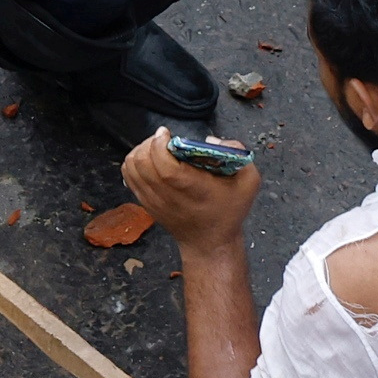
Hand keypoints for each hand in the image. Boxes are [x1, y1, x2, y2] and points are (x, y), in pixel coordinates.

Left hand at [117, 126, 261, 247]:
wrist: (210, 243)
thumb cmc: (228, 212)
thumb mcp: (248, 181)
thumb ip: (237, 152)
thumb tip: (210, 141)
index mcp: (191, 187)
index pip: (162, 163)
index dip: (159, 144)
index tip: (167, 134)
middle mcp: (167, 194)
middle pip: (142, 161)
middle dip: (150, 143)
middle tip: (163, 140)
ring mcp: (153, 200)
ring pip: (131, 167)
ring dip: (140, 152)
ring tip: (155, 149)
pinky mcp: (146, 204)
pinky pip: (129, 177)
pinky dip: (134, 164)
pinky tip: (149, 162)